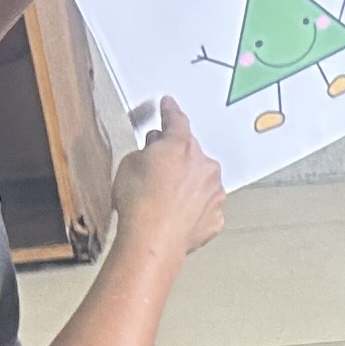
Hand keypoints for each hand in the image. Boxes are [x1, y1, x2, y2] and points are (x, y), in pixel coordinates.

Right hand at [110, 97, 226, 261]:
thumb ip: (146, 150)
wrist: (151, 240)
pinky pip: (204, 206)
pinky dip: (193, 208)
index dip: (170, 111)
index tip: (169, 105)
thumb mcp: (129, 164)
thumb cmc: (139, 204)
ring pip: (201, 180)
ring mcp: (214, 192)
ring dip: (186, 184)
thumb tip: (153, 150)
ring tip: (162, 200)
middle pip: (191, 153)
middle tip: (155, 170)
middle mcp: (204, 166)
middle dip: (175, 157)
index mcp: (181, 146)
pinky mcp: (216, 216)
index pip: (176, 120)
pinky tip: (174, 216)